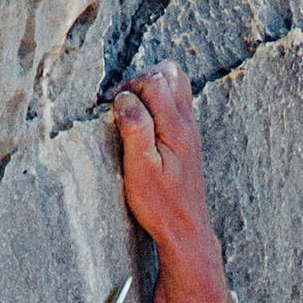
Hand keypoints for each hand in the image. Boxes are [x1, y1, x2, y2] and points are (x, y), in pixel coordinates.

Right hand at [111, 64, 213, 253]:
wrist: (186, 229)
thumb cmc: (160, 204)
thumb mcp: (141, 168)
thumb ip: (134, 128)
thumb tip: (125, 98)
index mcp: (175, 126)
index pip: (153, 81)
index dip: (128, 87)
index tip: (111, 107)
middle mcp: (188, 123)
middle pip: (170, 73)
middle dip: (141, 80)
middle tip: (123, 104)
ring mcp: (190, 130)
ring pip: (177, 85)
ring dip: (152, 88)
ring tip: (132, 111)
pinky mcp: (188, 140)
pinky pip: (177, 104)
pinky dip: (159, 102)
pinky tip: (144, 125)